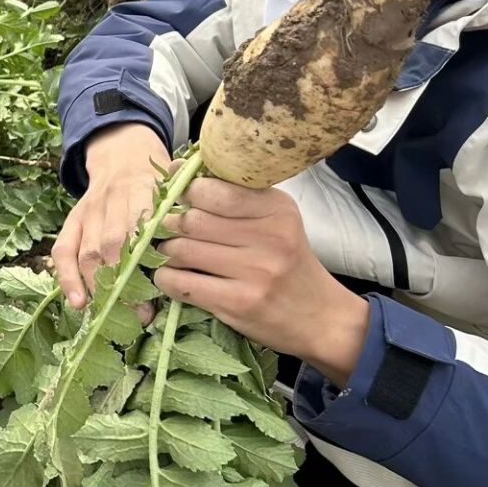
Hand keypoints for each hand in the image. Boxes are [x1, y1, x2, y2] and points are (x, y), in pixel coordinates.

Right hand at [51, 123, 170, 308]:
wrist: (123, 154)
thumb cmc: (159, 182)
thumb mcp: (177, 190)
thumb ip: (182, 219)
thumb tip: (195, 266)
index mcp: (144, 192)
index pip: (141, 232)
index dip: (144, 265)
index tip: (156, 296)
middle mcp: (113, 201)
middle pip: (112, 247)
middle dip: (123, 285)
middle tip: (138, 317)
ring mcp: (89, 211)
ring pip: (88, 253)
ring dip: (98, 288)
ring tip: (111, 316)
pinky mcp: (73, 219)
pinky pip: (63, 250)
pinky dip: (66, 277)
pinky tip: (77, 302)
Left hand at [153, 177, 369, 383]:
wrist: (321, 318)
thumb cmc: (289, 264)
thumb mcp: (276, 221)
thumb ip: (235, 197)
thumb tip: (176, 169)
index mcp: (277, 209)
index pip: (216, 190)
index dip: (187, 192)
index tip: (179, 198)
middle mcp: (269, 237)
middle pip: (193, 220)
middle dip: (171, 224)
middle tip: (169, 230)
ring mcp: (254, 272)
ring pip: (182, 250)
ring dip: (166, 252)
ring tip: (172, 254)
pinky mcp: (239, 303)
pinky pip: (181, 284)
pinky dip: (166, 279)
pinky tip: (173, 277)